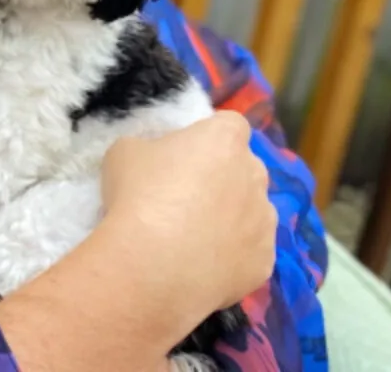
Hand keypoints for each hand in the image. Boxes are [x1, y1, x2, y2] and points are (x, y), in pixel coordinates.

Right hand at [101, 111, 276, 325]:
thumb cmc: (137, 195)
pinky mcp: (264, 262)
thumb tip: (162, 163)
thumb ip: (153, 147)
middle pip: (243, 167)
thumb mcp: (125, 152)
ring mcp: (264, 221)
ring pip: (251, 211)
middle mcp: (254, 174)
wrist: (151, 266)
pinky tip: (202, 263)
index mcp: (224, 139)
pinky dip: (232, 255)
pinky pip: (250, 251)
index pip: (229, 124)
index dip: (208, 136)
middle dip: (222, 177)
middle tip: (185, 196)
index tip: (185, 154)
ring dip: (231, 217)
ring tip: (193, 236)